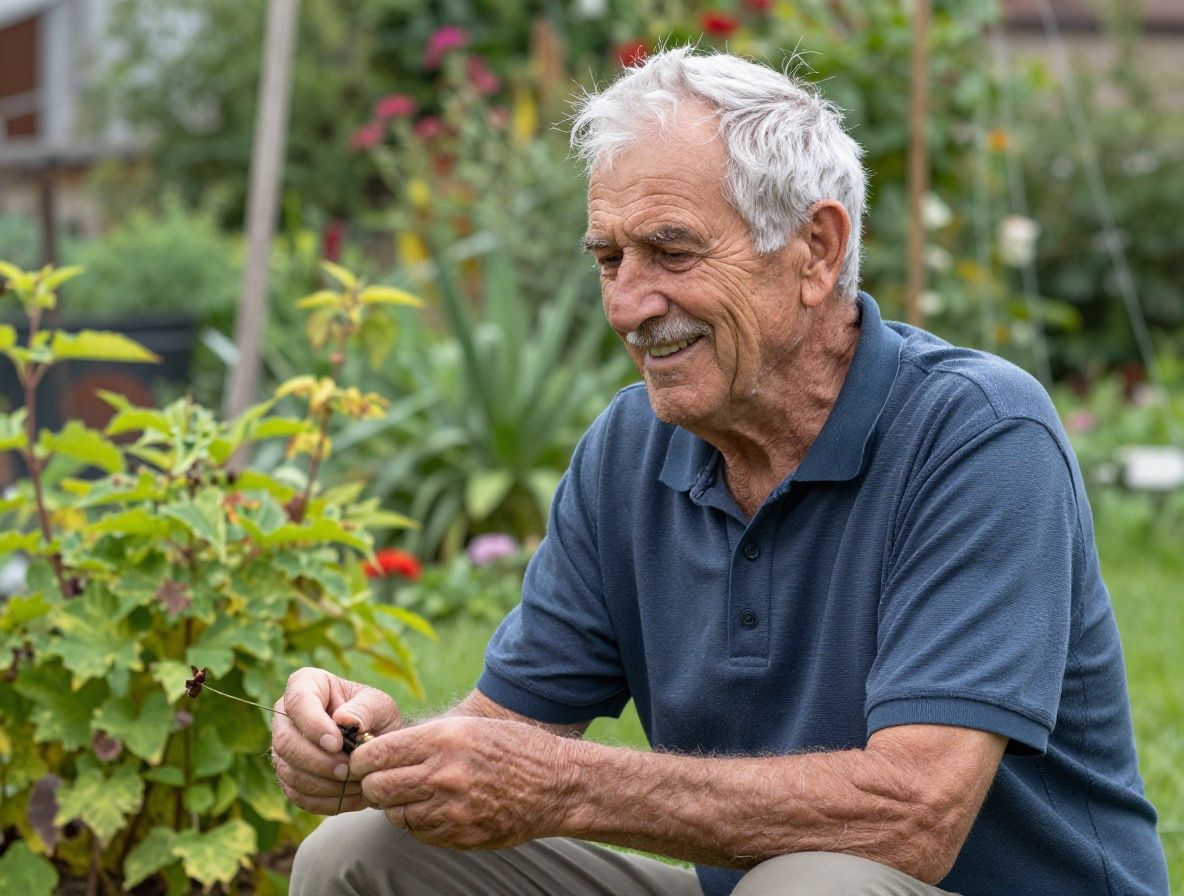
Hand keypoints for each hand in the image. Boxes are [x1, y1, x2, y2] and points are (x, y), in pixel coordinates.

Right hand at [271, 667, 401, 814]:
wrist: (378, 746)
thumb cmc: (375, 717)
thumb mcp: (380, 705)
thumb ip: (364, 709)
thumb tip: (344, 720)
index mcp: (306, 685)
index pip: (297, 701)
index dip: (313, 725)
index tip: (337, 744)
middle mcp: (286, 716)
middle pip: (285, 742)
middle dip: (318, 762)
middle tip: (348, 770)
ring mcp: (283, 748)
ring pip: (288, 772)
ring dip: (324, 784)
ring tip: (355, 784)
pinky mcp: (289, 777)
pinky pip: (297, 794)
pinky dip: (325, 800)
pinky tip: (351, 796)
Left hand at [350, 716, 570, 849]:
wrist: (556, 784)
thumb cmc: (511, 748)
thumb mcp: (469, 727)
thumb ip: (424, 739)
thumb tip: (377, 750)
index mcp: (444, 740)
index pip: (377, 754)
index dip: (362, 759)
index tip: (363, 761)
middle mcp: (444, 774)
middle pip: (379, 788)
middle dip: (374, 785)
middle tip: (383, 781)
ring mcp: (452, 810)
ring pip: (396, 815)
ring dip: (398, 806)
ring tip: (415, 794)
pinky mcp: (460, 836)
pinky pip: (420, 833)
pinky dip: (420, 823)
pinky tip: (437, 809)